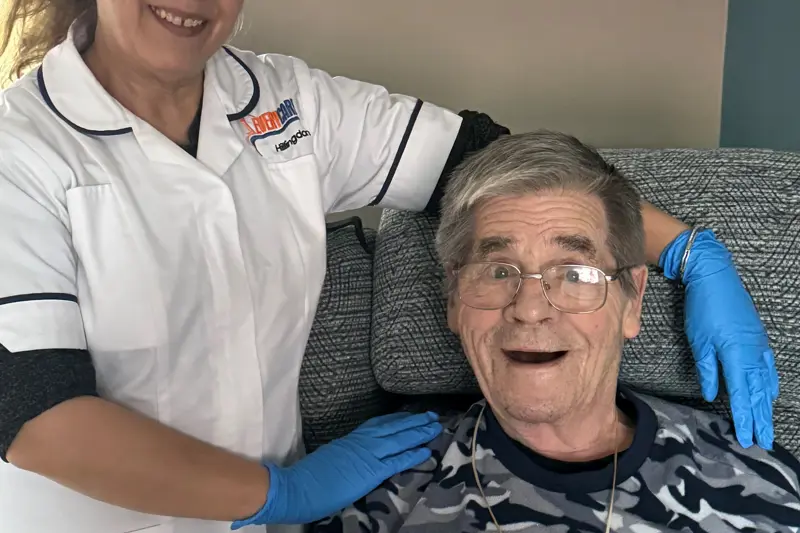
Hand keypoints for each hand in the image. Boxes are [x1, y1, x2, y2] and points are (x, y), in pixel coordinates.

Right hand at [231, 411, 441, 527]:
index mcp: (351, 438)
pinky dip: (413, 454)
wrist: (297, 487)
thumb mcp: (331, 456)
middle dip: (414, 421)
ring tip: (436, 427)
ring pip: (400, 439)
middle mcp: (362, 441)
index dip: (398, 420)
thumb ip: (346, 454)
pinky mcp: (371, 471)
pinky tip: (427, 450)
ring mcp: (367, 455)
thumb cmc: (308, 477)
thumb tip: (354, 456)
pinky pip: (397, 460)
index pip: (379, 424)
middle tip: (432, 415)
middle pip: (394, 427)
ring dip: (420, 432)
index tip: (411, 415)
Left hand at [660, 229, 778, 448]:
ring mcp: (759, 346)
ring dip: (766, 405)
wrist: (715, 277)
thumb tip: (713, 394)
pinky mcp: (758, 338)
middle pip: (759, 394)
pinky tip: (770, 393)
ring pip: (766, 383)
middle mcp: (754, 354)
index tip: (746, 439)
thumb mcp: (699, 341)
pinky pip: (768, 367)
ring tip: (767, 425)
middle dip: (760, 419)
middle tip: (762, 442)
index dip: (744, 418)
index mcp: (737, 356)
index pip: (742, 396)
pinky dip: (770, 383)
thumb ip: (708, 370)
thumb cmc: (703, 308)